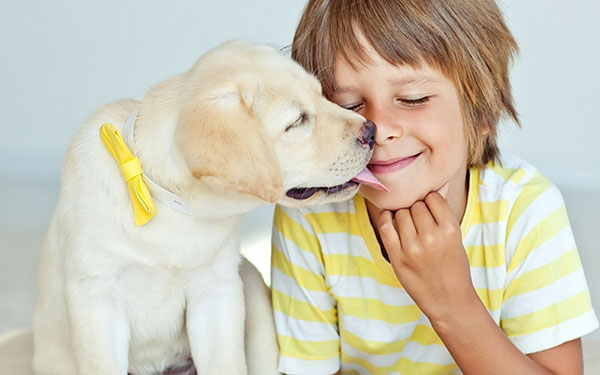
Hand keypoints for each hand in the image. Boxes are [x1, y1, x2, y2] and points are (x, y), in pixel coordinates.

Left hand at [377, 191, 478, 322]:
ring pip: (401, 213)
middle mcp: (431, 237)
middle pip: (415, 205)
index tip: (430, 209)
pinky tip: (391, 219)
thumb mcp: (456, 238)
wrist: (449, 300)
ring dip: (403, 215)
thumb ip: (444, 213)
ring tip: (409, 226)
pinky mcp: (397, 257)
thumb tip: (438, 185)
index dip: (430, 201)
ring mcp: (412, 247)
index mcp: (450, 230)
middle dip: (417, 209)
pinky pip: (385, 227)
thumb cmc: (454, 267)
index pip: (433, 198)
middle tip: (420, 221)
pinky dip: (386, 218)